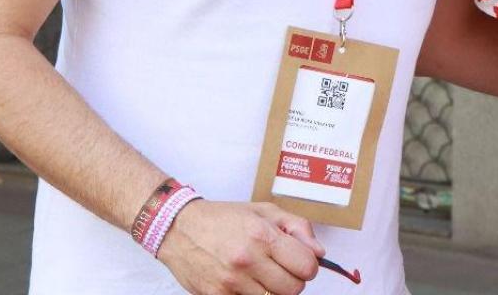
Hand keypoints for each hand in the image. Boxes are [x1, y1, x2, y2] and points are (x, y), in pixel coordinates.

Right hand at [155, 200, 323, 294]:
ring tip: (262, 273)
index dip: (309, 265)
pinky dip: (252, 294)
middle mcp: (248, 260)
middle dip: (294, 280)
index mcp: (263, 236)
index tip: (301, 262)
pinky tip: (246, 281)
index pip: (307, 266)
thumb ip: (297, 228)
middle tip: (282, 269)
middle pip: (294, 289)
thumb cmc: (223, 218)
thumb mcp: (264, 211)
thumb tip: (319, 252)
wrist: (178, 229)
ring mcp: (231, 282)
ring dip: (273, 289)